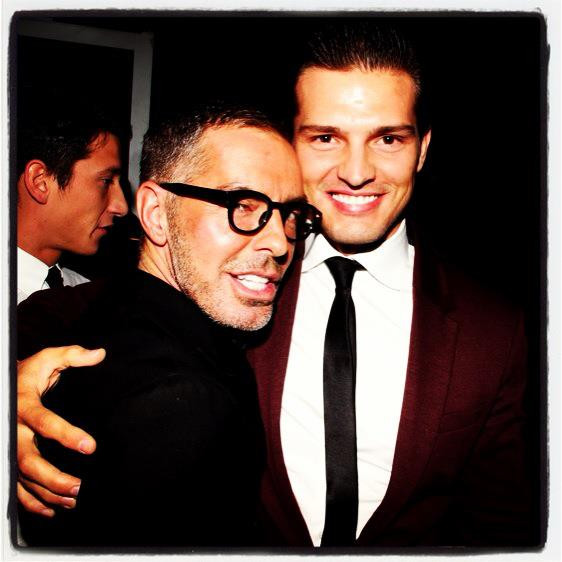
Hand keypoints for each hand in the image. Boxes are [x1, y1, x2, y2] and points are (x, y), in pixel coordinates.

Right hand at [17, 345, 104, 515]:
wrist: (3, 386)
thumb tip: (99, 354)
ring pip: (21, 479)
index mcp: (22, 405)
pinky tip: (51, 508)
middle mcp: (11, 430)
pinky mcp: (7, 460)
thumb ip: (72, 356)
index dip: (67, 435)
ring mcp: (7, 448)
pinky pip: (15, 486)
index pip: (45, 422)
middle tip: (78, 486)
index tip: (90, 446)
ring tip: (72, 499)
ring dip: (46, 494)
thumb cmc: (27, 374)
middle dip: (52, 477)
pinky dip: (31, 502)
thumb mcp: (46, 359)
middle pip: (27, 460)